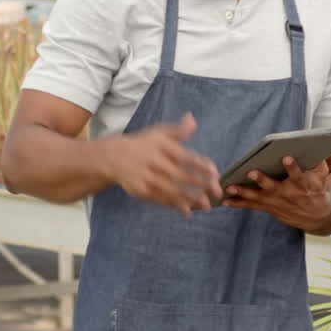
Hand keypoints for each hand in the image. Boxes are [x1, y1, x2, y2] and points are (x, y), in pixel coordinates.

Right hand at [104, 113, 221, 215]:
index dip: (200, 165)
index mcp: (162, 147)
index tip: (215, 172)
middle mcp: (155, 162)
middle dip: (200, 185)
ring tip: (207, 205)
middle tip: (218, 192)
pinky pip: (160, 199)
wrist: (113, 157)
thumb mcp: (159, 133)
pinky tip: (188, 211)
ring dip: (190, 199)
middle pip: (181, 175)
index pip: (185, 157)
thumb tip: (193, 120)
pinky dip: (174, 206)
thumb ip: (178, 130)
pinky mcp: (141, 190)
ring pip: (172, 190)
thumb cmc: (143, 144)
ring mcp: (147, 178)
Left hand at [221, 155, 330, 231]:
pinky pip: (251, 206)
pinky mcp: (268, 207)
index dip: (292, 166)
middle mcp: (288, 194)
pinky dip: (238, 203)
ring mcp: (276, 202)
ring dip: (243, 192)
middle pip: (273, 186)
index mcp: (302, 183)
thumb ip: (317, 160)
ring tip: (230, 187)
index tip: (285, 158)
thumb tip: (310, 142)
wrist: (316, 213)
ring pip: (258, 197)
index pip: (297, 174)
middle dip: (262, 180)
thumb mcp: (322, 173)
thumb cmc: (316, 186)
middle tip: (251, 172)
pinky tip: (224, 200)